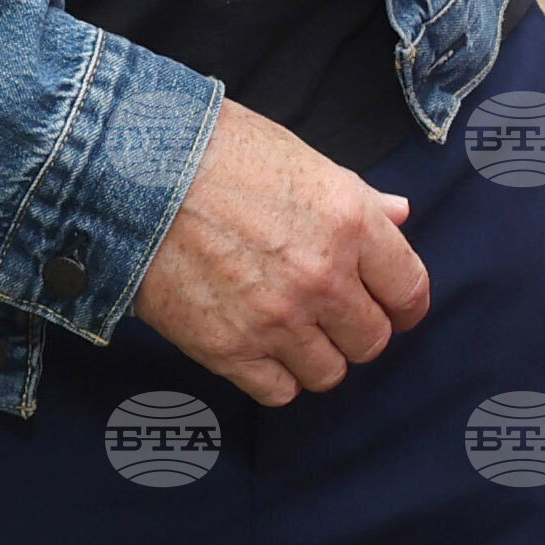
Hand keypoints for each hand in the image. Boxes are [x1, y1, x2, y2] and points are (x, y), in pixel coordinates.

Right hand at [131, 101, 429, 408]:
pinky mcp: (228, 350)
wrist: (134, 174)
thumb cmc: (219, 152)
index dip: (404, 303)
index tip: (393, 306)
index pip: (409, 290)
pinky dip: (275, 377)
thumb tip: (401, 214)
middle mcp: (323, 277)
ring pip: (329, 373)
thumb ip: (358, 198)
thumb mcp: (303, 160)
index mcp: (350, 223)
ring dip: (317, 356)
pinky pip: (278, 392)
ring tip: (293, 330)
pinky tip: (260, 347)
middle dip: (358, 329)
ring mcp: (276, 319)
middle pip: (373, 339)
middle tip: (334, 314)